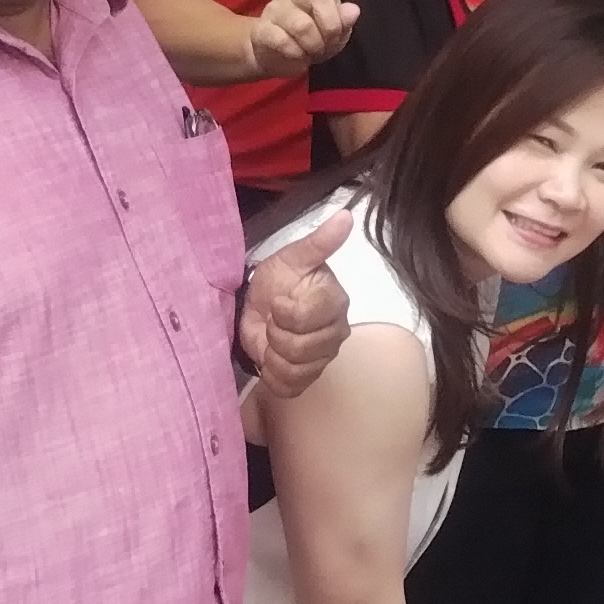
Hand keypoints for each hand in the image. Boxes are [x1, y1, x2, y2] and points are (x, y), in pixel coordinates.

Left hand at [239, 206, 357, 399]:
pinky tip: (270, 357)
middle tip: (271, 320)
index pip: (310, 317)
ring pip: (297, 369)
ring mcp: (323, 357)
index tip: (276, 302)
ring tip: (270, 338)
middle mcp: (335, 332)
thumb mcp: (293, 257)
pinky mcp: (307, 377)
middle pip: (302, 348)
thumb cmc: (278, 279)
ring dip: (273, 355)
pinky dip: (273, 376)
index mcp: (334, 302)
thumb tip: (346, 215)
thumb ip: (320, 241)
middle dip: (276, 335)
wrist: (258, 306)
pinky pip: (291, 387)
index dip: (286, 313)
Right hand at [242, 0, 360, 74]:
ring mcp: (277, 7)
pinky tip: (294, 53)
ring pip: (304, 27)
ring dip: (315, 46)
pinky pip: (286, 42)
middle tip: (328, 40)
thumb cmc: (313, 39)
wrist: (277, 57)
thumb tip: (352, 10)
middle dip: (332, 27)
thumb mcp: (337, 34)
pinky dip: (297, 56)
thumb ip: (344, 22)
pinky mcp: (263, 27)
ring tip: (311, 49)